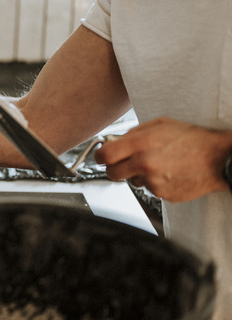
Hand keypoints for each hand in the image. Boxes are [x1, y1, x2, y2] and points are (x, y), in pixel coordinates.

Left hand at [95, 116, 231, 201]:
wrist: (219, 158)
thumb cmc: (192, 139)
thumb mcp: (160, 124)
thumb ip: (133, 133)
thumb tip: (114, 141)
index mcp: (140, 144)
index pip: (104, 156)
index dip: (100, 156)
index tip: (102, 157)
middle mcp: (144, 164)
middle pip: (112, 173)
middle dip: (115, 167)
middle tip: (125, 162)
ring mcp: (153, 182)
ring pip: (132, 181)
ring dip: (139, 175)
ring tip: (159, 164)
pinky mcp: (163, 194)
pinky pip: (150, 189)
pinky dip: (155, 183)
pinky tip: (169, 172)